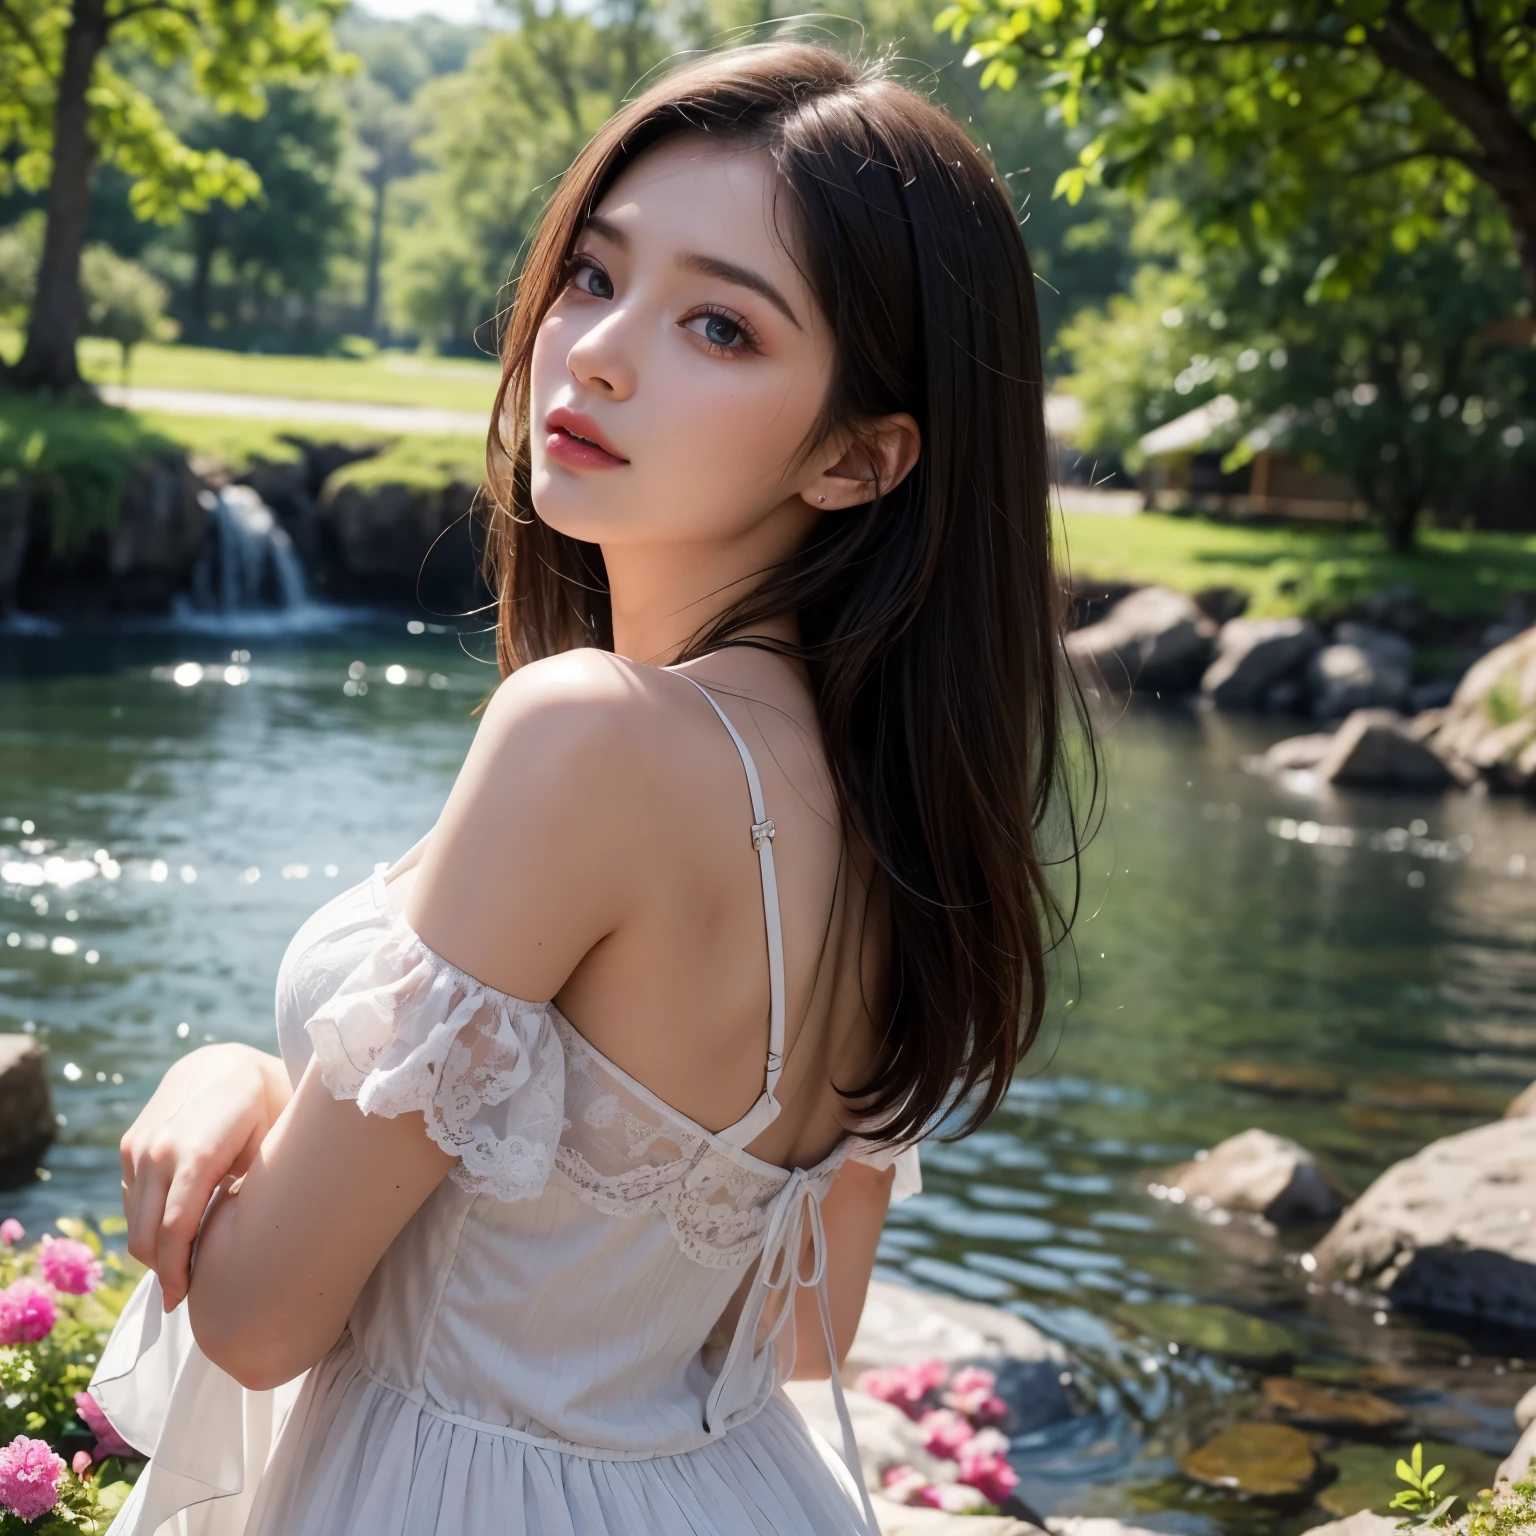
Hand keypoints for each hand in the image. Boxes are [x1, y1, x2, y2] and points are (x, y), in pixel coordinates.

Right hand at [120, 1044, 290, 1310]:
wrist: (226, 1066)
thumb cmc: (266, 1108)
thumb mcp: (272, 1145)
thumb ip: (252, 1192)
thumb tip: (245, 1249)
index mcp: (197, 1150)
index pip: (177, 1229)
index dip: (178, 1272)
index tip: (185, 1300)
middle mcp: (159, 1148)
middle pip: (148, 1234)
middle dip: (163, 1271)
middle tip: (185, 1295)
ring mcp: (138, 1146)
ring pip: (135, 1222)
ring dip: (154, 1251)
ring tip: (183, 1269)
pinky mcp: (129, 1146)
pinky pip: (132, 1201)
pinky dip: (149, 1224)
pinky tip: (175, 1234)